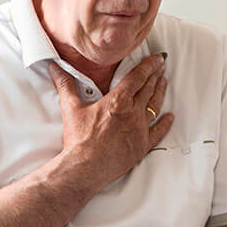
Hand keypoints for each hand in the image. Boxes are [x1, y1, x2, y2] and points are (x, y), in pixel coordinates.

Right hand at [49, 55, 172, 189]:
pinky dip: (165, 123)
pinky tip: (170, 116)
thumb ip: (66, 85)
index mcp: (118, 100)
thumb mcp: (71, 108)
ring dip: (160, 92)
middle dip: (155, 76)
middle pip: (148, 89)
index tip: (156, 59)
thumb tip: (56, 69)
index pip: (137, 77)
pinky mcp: (142, 145)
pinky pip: (158, 132)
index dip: (148, 66)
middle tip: (161, 67)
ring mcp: (140, 129)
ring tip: (164, 82)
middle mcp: (133, 112)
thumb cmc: (79, 139)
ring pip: (155, 106)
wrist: (85, 167)